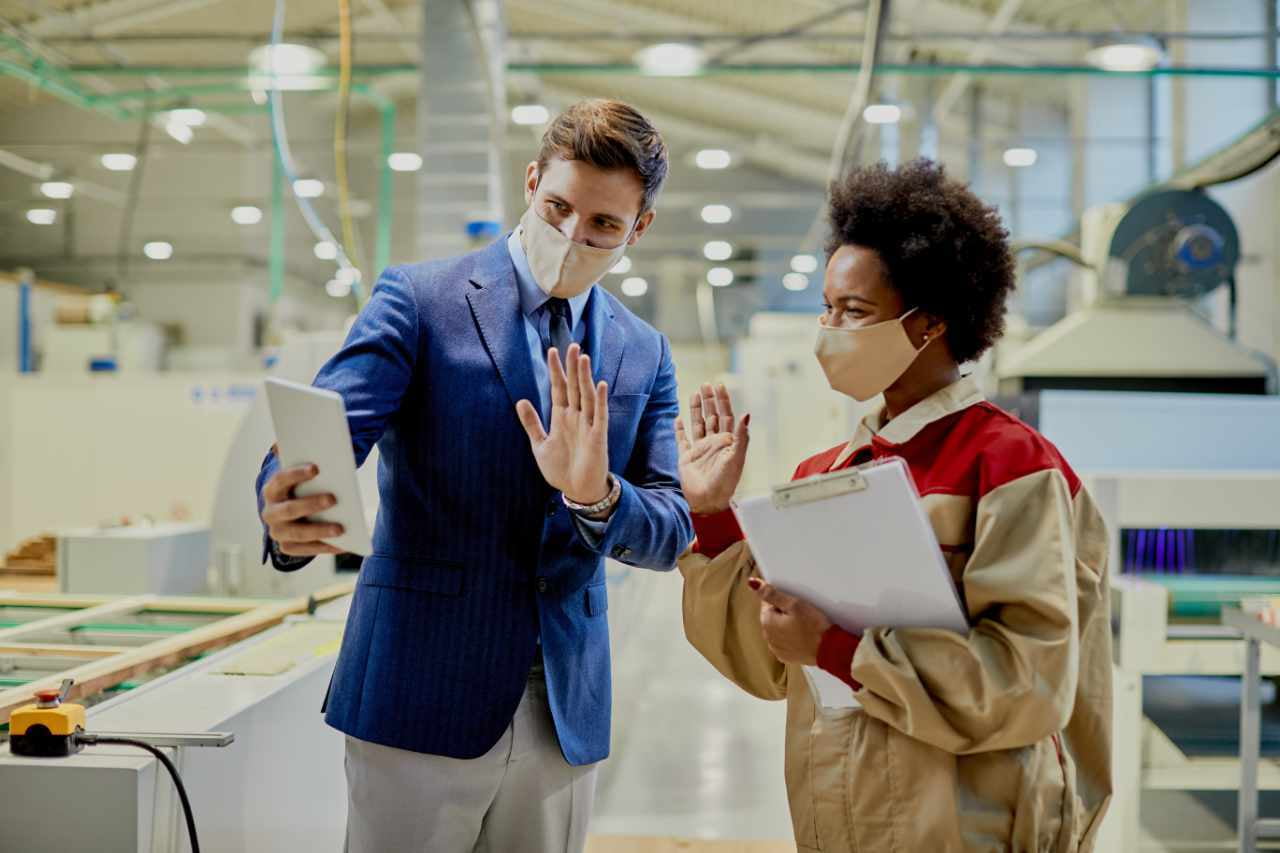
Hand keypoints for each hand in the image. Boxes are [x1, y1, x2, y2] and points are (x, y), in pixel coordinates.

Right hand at [260, 461, 344, 556]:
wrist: (290, 514)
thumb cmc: (302, 491)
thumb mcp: (301, 479)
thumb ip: (308, 469)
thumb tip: (320, 460)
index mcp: (272, 491)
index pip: (281, 479)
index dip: (297, 474)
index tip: (316, 468)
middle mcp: (270, 513)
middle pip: (290, 509)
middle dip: (311, 504)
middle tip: (333, 499)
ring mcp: (277, 532)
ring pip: (298, 533)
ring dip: (320, 531)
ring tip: (341, 529)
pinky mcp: (287, 547)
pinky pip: (307, 550)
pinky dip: (326, 547)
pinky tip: (344, 544)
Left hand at [516, 344, 610, 505]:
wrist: (577, 491)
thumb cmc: (561, 469)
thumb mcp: (540, 445)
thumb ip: (531, 423)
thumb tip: (520, 401)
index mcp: (562, 417)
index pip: (558, 388)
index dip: (555, 370)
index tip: (551, 351)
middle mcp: (576, 417)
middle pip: (574, 386)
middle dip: (572, 367)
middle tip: (571, 345)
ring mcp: (588, 425)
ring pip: (587, 395)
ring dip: (585, 377)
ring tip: (583, 358)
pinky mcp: (598, 437)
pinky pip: (600, 415)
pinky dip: (600, 400)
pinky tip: (600, 385)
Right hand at [675, 383, 748, 514]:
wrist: (708, 500)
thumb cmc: (725, 482)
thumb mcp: (736, 457)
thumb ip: (741, 436)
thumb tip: (746, 414)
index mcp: (727, 442)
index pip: (726, 416)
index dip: (723, 400)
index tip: (720, 385)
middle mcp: (714, 443)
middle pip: (712, 416)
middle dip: (710, 400)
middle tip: (707, 384)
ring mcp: (700, 449)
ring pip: (698, 424)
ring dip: (696, 409)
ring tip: (695, 394)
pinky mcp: (686, 457)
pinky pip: (682, 440)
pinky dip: (679, 429)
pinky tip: (678, 419)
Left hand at [748, 578, 832, 665]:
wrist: (829, 650)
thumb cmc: (814, 626)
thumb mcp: (794, 604)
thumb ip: (771, 594)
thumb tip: (753, 584)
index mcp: (766, 622)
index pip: (767, 603)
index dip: (782, 600)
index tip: (794, 603)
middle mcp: (768, 637)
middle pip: (773, 617)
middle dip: (784, 613)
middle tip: (802, 614)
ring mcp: (776, 648)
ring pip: (779, 630)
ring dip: (787, 626)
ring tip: (804, 626)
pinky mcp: (786, 656)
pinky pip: (785, 642)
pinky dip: (792, 638)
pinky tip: (804, 636)